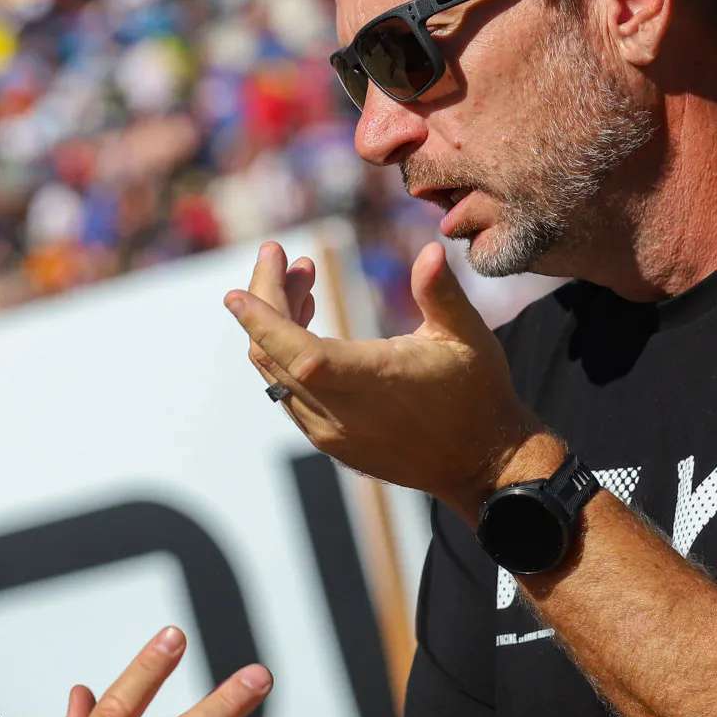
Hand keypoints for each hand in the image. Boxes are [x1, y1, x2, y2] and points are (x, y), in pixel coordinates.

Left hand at [226, 241, 542, 512]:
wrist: (481, 464)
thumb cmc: (478, 395)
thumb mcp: (469, 338)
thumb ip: (442, 293)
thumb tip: (430, 251)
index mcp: (373, 384)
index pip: (298, 353)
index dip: (262, 322)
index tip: (235, 293)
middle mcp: (341, 414)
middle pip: (275, 356)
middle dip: (265, 300)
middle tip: (278, 255)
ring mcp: (330, 433)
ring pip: (276, 375)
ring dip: (276, 324)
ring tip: (303, 279)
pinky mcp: (330, 441)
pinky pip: (287, 392)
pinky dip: (285, 354)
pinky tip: (306, 319)